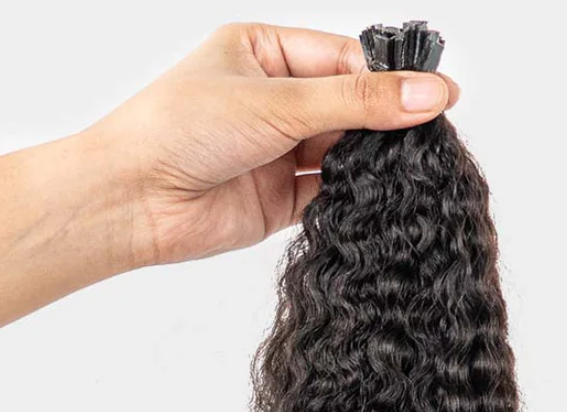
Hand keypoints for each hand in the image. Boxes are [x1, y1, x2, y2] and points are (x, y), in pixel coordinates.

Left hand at [83, 22, 459, 265]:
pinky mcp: (278, 197)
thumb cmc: (180, 129)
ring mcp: (276, 151)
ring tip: (405, 166)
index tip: (434, 94)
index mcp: (264, 55)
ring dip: (369, 160)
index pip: (343, 59)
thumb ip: (357, 102)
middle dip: (382, 122)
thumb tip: (429, 93)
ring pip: (342, 151)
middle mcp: (272, 102)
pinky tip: (373, 195)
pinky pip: (329, 192)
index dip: (388, 77)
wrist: (132, 201)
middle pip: (348, 106)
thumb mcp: (279, 101)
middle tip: (426, 134)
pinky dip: (351, 194)